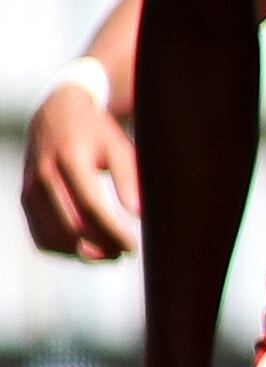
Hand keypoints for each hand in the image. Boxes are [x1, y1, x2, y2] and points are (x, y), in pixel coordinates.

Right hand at [22, 82, 138, 258]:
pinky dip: (63, 250)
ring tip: (109, 254)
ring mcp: (30, 188)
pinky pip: (40, 235)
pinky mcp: (25, 198)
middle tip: (125, 252)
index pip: (91, 207)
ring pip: (53, 236)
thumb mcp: (118, 147)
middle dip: (101, 247)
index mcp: (70, 159)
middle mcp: (44, 175)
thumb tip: (139, 214)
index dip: (113, 232)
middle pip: (72, 226)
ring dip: (82, 253)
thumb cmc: (96, 132)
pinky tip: (87, 249)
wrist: (57, 113)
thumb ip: (128, 179)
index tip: (133, 246)